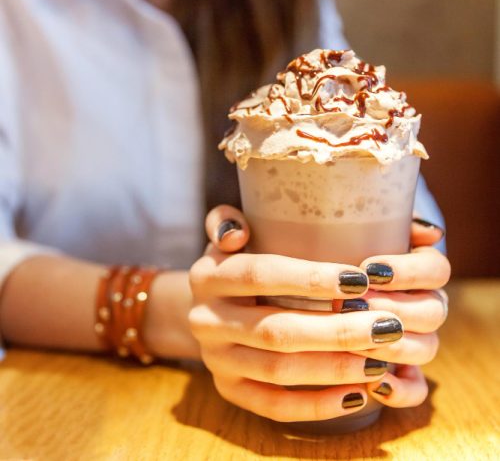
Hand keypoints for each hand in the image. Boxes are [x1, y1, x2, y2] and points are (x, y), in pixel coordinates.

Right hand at [189, 206, 409, 421]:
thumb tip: (237, 230)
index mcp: (207, 276)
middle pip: (275, 330)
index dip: (309, 278)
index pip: (259, 275)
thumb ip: (227, 222)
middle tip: (386, 327)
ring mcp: (215, 360)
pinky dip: (316, 406)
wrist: (209, 308)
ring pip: (277, 371)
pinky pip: (273, 406)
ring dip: (333, 368)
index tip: (361, 280)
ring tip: (380, 361)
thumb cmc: (236, 266)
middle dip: (336, 331)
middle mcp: (205, 320)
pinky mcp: (229, 390)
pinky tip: (357, 395)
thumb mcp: (226, 237)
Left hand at [353, 218, 450, 407]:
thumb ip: (393, 223)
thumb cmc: (344, 251)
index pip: (437, 271)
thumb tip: (430, 233)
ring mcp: (416, 340)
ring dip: (391, 346)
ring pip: (426, 349)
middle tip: (351, 306)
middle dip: (392, 309)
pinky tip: (374, 384)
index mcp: (422, 272)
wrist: (326, 287)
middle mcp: (426, 306)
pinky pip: (416, 388)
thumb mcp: (363, 232)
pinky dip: (400, 389)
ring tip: (353, 341)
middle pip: (432, 312)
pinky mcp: (402, 370)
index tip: (368, 270)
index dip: (407, 272)